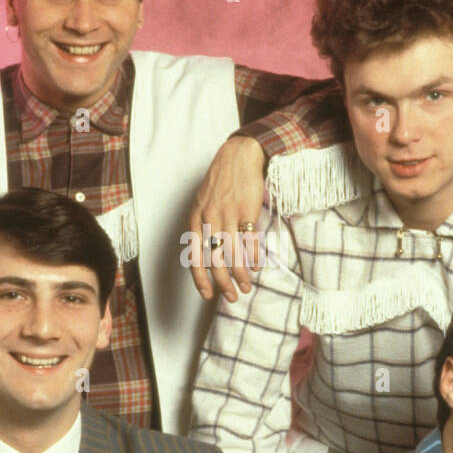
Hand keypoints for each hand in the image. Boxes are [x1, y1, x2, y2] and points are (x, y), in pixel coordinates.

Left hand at [188, 136, 265, 302]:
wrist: (237, 156)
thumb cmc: (220, 181)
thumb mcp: (203, 203)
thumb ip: (203, 227)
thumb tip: (211, 254)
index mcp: (196, 218)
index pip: (195, 256)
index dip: (201, 278)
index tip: (207, 295)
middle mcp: (210, 219)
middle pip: (216, 260)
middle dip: (223, 283)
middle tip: (232, 297)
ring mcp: (229, 215)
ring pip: (234, 254)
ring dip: (241, 275)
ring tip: (246, 287)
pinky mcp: (247, 210)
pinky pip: (250, 241)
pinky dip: (254, 258)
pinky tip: (257, 268)